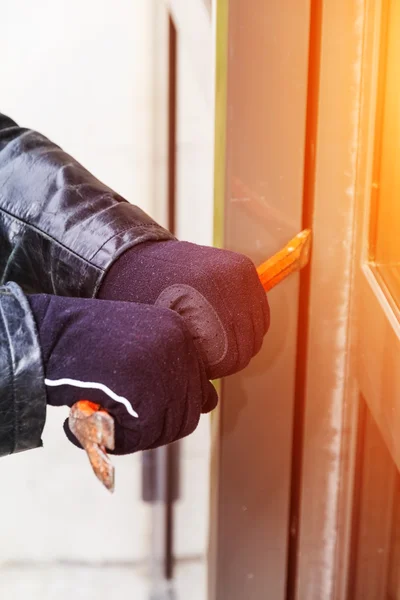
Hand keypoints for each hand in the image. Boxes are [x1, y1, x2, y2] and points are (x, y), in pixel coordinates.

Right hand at [28, 294, 216, 453]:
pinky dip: (119, 439)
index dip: (169, 407)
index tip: (142, 407)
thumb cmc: (85, 342)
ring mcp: (166, 371)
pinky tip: (96, 417)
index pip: (199, 388)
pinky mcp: (147, 398)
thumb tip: (207, 403)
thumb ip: (166, 365)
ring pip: (167, 428)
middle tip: (124, 419)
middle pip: (188, 413)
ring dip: (138, 433)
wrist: (49, 335)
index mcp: (179, 332)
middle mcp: (180, 348)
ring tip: (108, 416)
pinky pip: (142, 437)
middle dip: (157, 424)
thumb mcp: (136, 340)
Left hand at [100, 241, 269, 378]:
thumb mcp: (159, 343)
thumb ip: (186, 372)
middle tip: (204, 349)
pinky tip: (226, 321)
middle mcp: (226, 288)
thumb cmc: (140, 307)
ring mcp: (237, 274)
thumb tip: (209, 405)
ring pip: (257, 330)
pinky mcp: (242, 267)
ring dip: (239, 338)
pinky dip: (249, 321)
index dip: (213, 367)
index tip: (194, 360)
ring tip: (213, 333)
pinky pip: (260, 309)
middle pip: (247, 345)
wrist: (133, 261)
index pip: (230, 358)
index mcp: (203, 310)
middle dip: (227, 354)